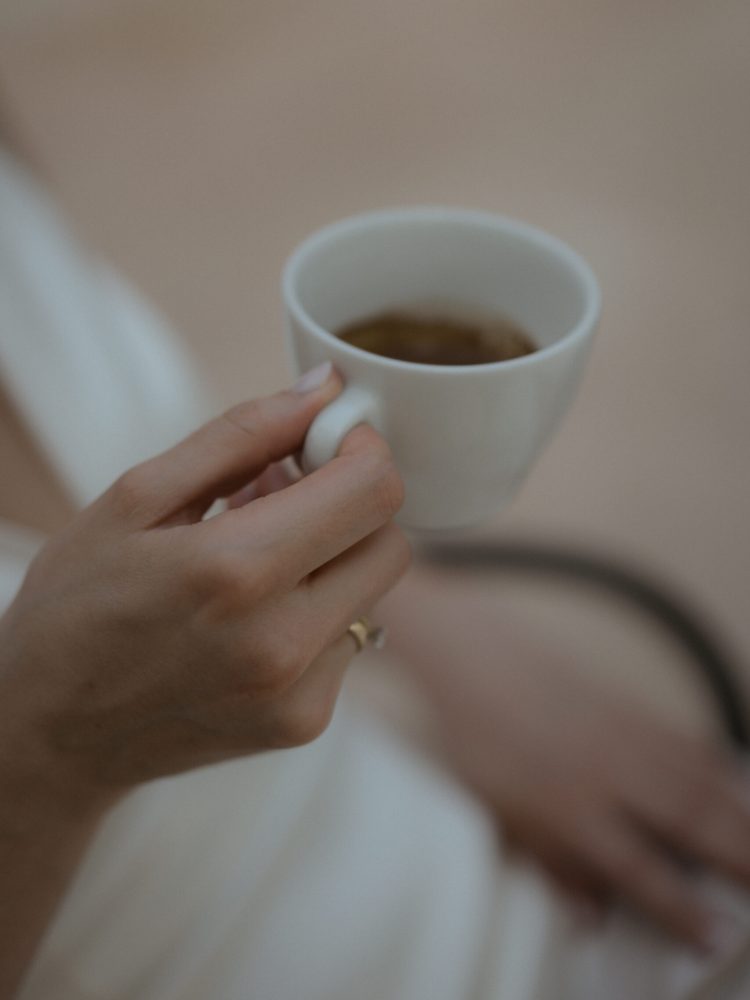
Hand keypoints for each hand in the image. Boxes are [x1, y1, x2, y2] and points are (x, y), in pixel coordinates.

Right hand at [0, 365, 409, 805]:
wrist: (51, 732)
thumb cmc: (76, 606)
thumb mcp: (135, 498)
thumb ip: (241, 435)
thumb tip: (325, 389)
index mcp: (234, 571)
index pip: (372, 489)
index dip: (361, 448)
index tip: (326, 440)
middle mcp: (281, 641)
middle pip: (391, 540)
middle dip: (351, 503)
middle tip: (283, 494)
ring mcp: (299, 693)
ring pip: (375, 589)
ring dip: (334, 556)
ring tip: (257, 554)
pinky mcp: (305, 723)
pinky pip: (350, 638)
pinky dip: (319, 609)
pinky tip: (257, 609)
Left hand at [380, 567, 749, 951]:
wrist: (478, 657)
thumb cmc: (480, 737)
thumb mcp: (501, 812)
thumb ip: (551, 865)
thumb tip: (590, 915)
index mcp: (569, 809)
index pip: (637, 869)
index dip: (679, 907)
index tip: (714, 935)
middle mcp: (606, 774)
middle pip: (687, 822)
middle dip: (736, 858)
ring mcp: (622, 735)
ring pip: (695, 781)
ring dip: (737, 815)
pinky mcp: (627, 703)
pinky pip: (682, 737)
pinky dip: (714, 761)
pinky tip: (731, 776)